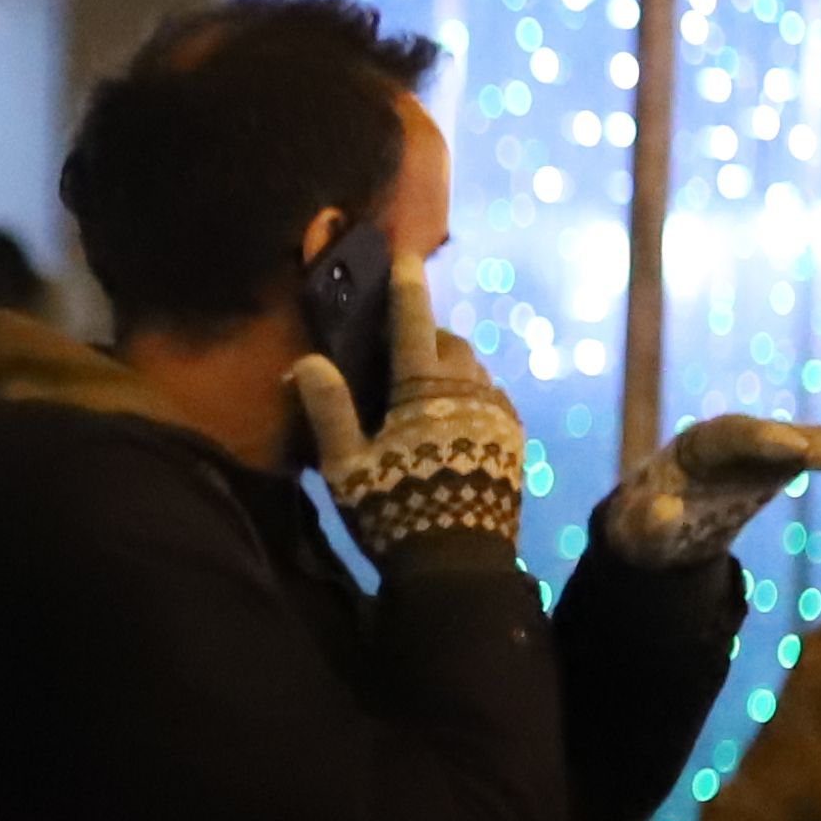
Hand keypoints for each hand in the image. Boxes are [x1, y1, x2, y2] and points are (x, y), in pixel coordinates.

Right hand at [287, 260, 530, 572]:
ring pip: (477, 371)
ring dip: (453, 367)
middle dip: (430, 336)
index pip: (413, 323)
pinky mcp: (514, 442)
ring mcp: (498, 415)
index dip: (408, 288)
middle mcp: (467, 391)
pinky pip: (495, 399)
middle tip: (405, 350)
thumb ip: (329, 408)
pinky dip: (474, 395)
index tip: (407, 256)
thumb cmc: (397, 510)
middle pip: (451, 344)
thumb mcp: (347, 465)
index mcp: (422, 389)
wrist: (460, 564)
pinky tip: (458, 419)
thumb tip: (306, 360)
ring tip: (429, 389)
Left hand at [597, 412, 820, 569]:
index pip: (730, 436)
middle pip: (775, 433)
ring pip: (808, 439)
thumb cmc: (644, 525)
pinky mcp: (786, 461)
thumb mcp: (638, 533)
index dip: (762, 440)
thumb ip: (647, 525)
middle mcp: (733, 437)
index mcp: (696, 448)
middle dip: (807, 441)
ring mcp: (763, 446)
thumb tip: (662, 513)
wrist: (660, 520)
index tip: (794, 450)